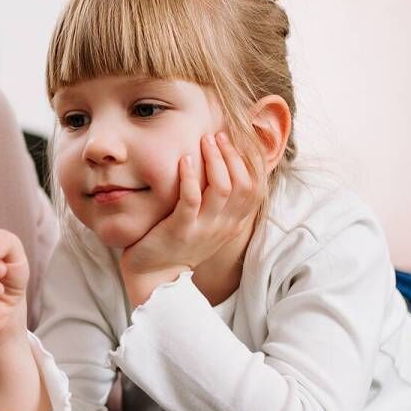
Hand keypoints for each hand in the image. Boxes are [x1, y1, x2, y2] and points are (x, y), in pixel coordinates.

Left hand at [120, 132, 263, 304]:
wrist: (155, 275)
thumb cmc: (178, 243)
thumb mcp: (207, 223)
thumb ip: (218, 202)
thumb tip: (223, 167)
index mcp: (233, 223)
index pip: (255, 188)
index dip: (248, 161)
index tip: (234, 141)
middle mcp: (224, 225)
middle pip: (243, 184)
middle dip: (232, 155)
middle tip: (217, 136)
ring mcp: (204, 228)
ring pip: (222, 188)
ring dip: (215, 160)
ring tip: (205, 141)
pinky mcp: (181, 229)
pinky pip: (191, 198)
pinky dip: (189, 176)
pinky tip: (184, 159)